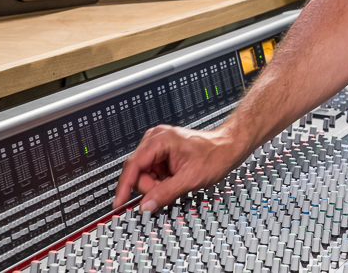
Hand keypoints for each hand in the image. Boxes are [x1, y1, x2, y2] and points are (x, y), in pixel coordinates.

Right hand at [112, 124, 242, 211]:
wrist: (229, 147)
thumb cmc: (215, 155)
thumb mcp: (190, 178)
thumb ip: (166, 193)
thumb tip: (146, 206)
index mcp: (159, 140)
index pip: (132, 166)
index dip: (124, 187)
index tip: (118, 203)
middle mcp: (154, 140)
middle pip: (137, 173)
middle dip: (151, 186)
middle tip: (170, 188)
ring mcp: (157, 147)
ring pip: (144, 175)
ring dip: (157, 185)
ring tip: (176, 181)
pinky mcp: (161, 154)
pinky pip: (152, 174)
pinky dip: (161, 182)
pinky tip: (174, 179)